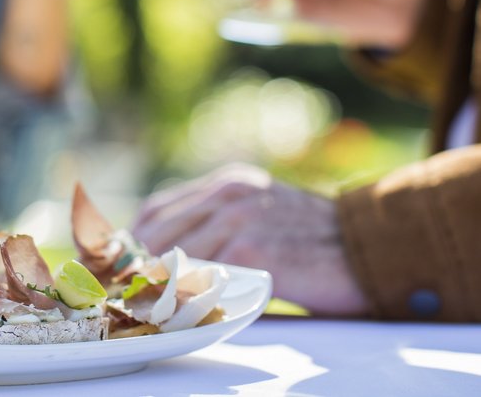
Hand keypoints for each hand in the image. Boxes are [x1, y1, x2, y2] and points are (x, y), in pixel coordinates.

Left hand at [133, 164, 369, 315]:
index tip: (123, 265)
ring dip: (156, 283)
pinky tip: (179, 309)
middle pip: (156, 230)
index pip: (158, 207)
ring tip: (148, 305)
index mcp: (228, 183)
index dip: (134, 239)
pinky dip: (185, 294)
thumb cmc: (315, 242)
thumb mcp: (262, 214)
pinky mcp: (251, 250)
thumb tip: (168, 258)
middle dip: (137, 264)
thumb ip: (221, 225)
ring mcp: (238, 219)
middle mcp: (228, 194)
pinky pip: (202, 276)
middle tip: (127, 293)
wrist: (370, 250)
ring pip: (174, 254)